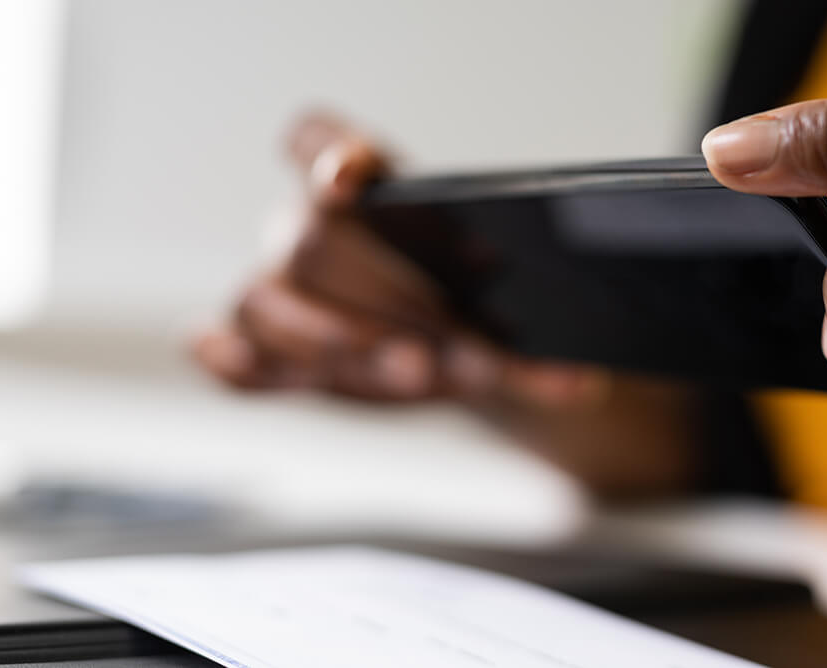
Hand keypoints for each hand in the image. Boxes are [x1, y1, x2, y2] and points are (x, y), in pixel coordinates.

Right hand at [194, 113, 697, 495]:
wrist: (478, 352)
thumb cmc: (488, 295)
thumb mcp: (519, 276)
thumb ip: (534, 285)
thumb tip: (597, 320)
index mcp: (363, 181)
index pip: (314, 138)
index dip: (327, 154)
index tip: (353, 179)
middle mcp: (310, 228)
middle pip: (307, 241)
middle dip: (382, 298)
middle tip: (441, 345)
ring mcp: (286, 295)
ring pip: (267, 301)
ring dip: (343, 345)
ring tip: (415, 374)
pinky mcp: (278, 359)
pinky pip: (229, 355)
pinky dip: (234, 362)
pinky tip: (239, 360)